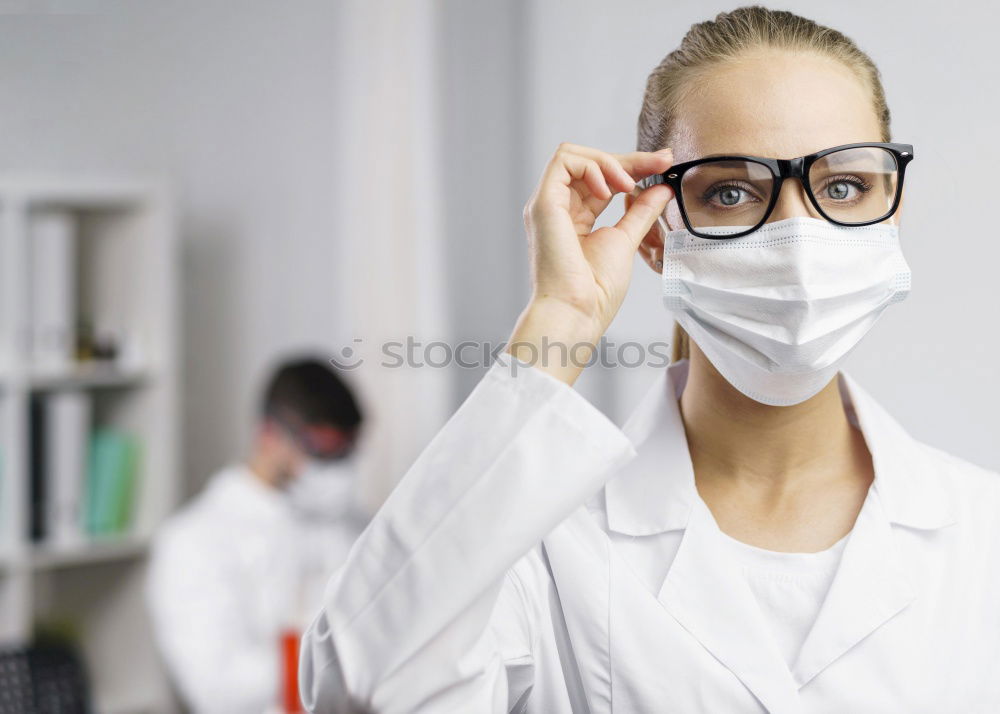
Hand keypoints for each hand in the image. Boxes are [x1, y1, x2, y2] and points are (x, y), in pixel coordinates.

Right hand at [508, 143, 673, 384]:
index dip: (633, 167)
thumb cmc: (595, 290)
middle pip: (589, 163)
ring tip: (629, 184)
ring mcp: (547, 205)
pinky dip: (593, 167)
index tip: (663, 165)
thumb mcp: (626, 240)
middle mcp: (557, 208)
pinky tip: (611, 188)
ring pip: (574, 155)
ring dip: (609, 162)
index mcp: (574, 218)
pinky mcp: (543, 204)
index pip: (602, 180)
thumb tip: (660, 188)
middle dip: (628, 158)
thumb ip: (640, 212)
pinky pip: (564, 162)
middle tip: (662, 161)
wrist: (577, 312)